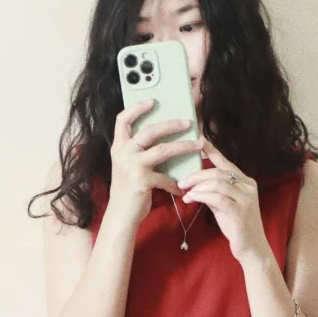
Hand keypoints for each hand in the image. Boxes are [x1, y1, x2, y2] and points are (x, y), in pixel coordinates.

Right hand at [108, 99, 189, 227]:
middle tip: (188, 122)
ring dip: (183, 146)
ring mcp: (131, 166)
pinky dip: (176, 183)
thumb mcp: (129, 167)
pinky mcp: (141, 181)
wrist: (121, 217)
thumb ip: (140, 153)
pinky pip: (165, 177)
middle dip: (171, 124)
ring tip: (199, 144)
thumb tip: (165, 139)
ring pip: (162, 149)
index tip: (152, 99)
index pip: (123, 120)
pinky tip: (182, 187)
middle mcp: (123, 153)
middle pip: (149, 130)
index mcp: (119, 147)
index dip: (136, 107)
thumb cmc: (129, 191)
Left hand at [176, 137, 271, 264]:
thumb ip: (214, 193)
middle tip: (181, 181)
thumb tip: (196, 185)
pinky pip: (217, 197)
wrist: (252, 249)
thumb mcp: (224, 206)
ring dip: (197, 186)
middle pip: (218, 172)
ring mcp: (245, 198)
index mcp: (245, 182)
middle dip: (197, 175)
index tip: (198, 140)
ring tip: (185, 191)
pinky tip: (191, 199)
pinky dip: (201, 196)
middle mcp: (248, 186)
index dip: (212, 151)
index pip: (226, 162)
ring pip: (217, 182)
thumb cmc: (237, 228)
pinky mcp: (239, 211)